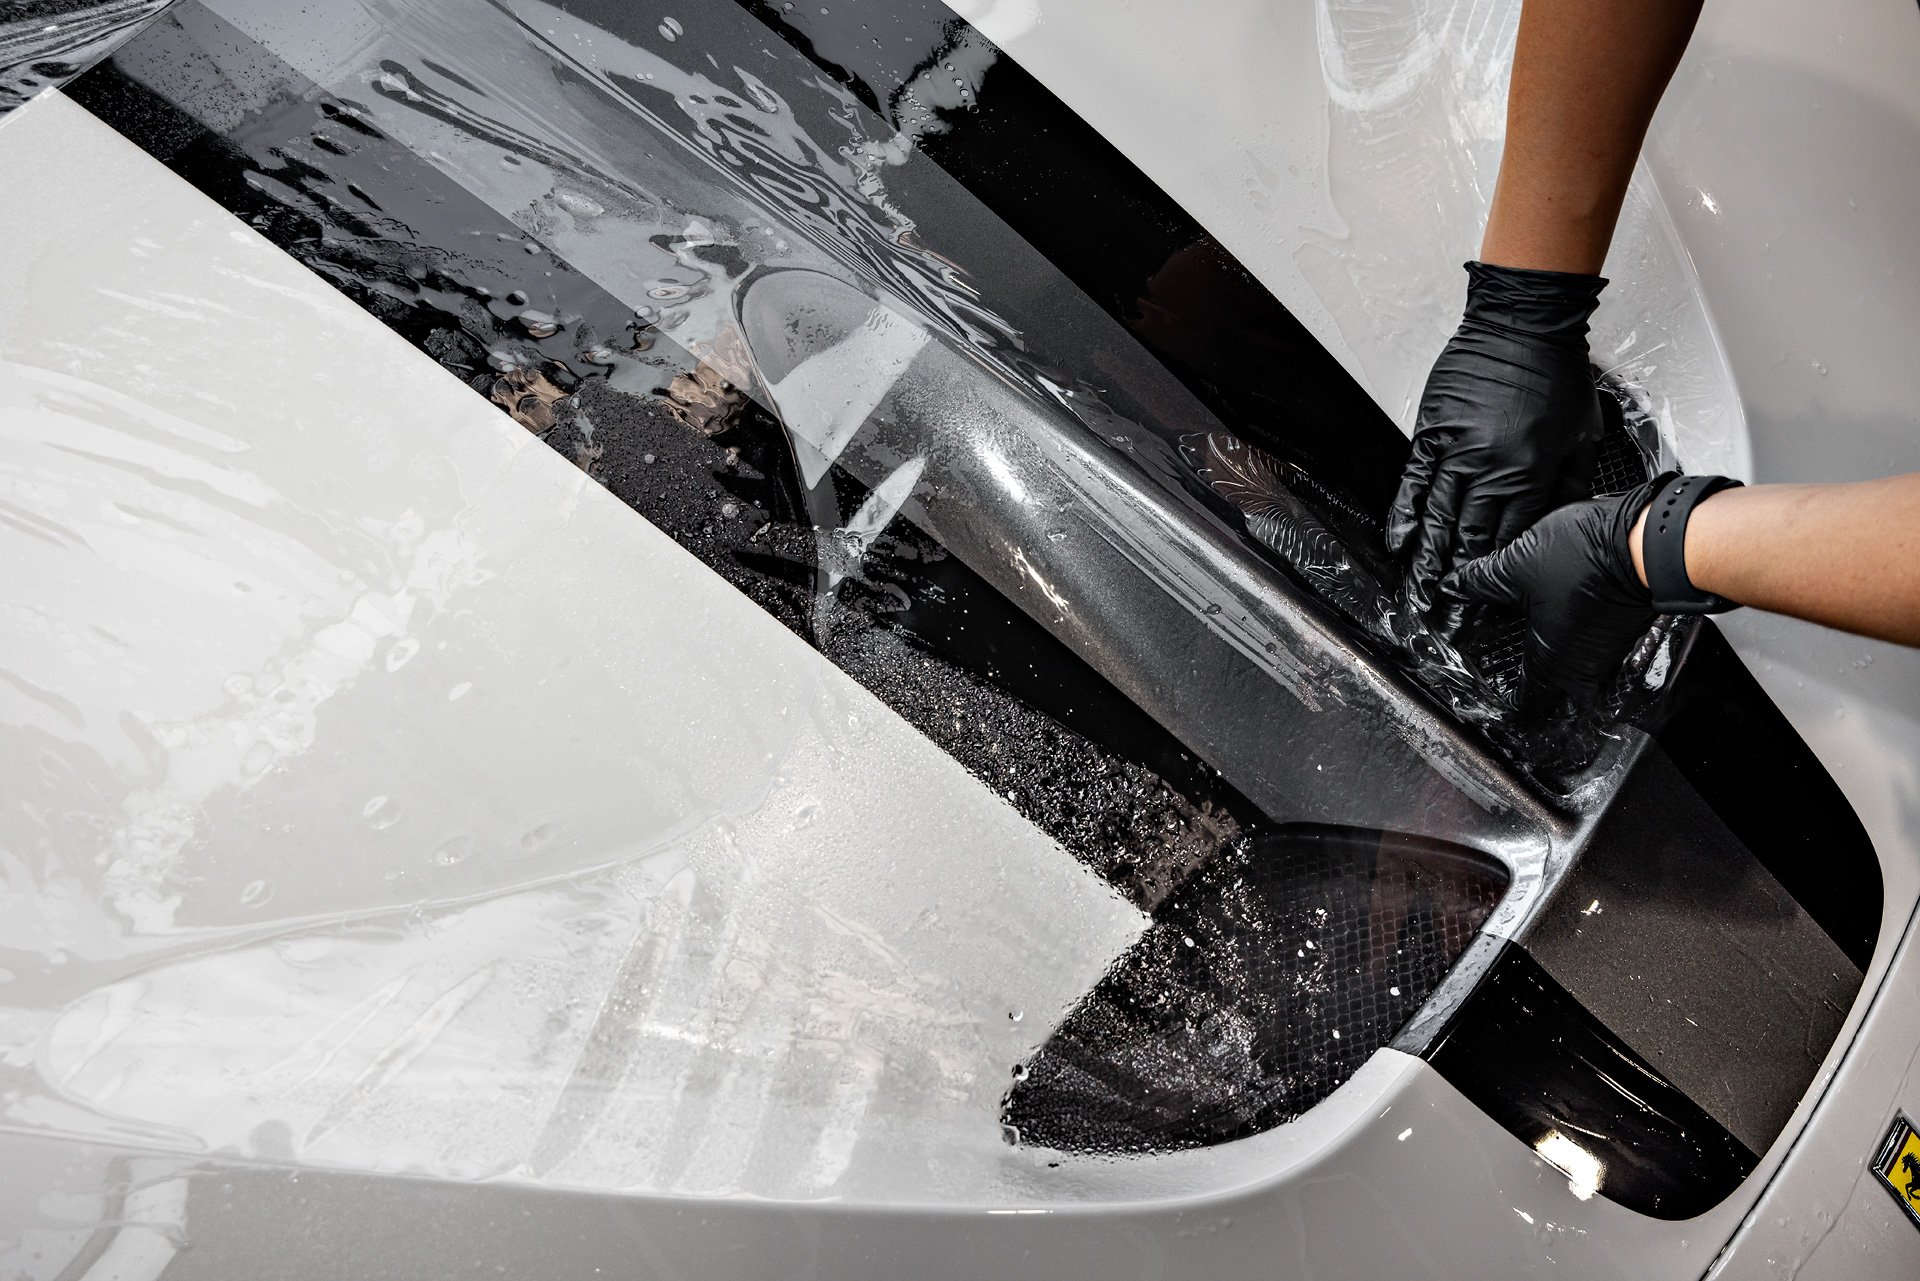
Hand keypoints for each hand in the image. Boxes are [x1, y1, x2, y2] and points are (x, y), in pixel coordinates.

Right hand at [1387, 262, 1609, 606]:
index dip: (1493, 579)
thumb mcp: (1581, 437)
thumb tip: (1558, 528)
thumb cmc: (1555, 374)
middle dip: (1456, 587)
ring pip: (1438, 519)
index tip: (1482, 610)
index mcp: (1529, 475)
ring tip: (1418, 597)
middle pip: (1468, 541)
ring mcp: (1455, 452)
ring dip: (1427, 563)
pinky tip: (1400, 541)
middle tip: (1444, 621)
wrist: (1522, 325)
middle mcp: (1488, 470)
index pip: (1508, 541)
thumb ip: (1567, 488)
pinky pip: (1414, 481)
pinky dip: (1405, 513)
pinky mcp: (1431, 433)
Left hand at [1441, 477, 1661, 709]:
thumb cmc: (1586, 559)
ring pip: (1579, 673)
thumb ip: (1478, 582)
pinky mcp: (1624, 628)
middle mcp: (1584, 668)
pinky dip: (1577, 643)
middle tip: (1511, 680)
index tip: (1488, 702)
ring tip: (1530, 647)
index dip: (1505, 708)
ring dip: (1558, 666)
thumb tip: (1450, 586)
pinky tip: (1561, 621)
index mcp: (1552, 665)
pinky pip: (1595, 649)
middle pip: (1557, 698)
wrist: (1651, 539)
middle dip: (1536, 695)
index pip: (1527, 706)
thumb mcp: (1513, 567)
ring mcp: (1610, 651)